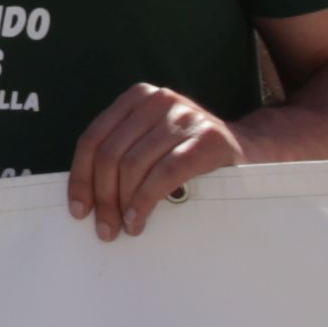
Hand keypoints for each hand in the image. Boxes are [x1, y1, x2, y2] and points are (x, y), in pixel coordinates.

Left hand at [65, 84, 239, 239]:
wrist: (249, 150)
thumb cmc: (190, 154)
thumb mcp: (151, 143)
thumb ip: (122, 155)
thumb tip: (86, 197)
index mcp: (137, 98)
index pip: (93, 139)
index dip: (80, 178)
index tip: (78, 210)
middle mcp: (158, 100)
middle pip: (111, 155)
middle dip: (103, 197)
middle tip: (105, 228)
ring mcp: (184, 116)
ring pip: (134, 165)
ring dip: (123, 205)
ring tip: (125, 228)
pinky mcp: (208, 138)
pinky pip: (164, 174)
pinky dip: (145, 201)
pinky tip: (140, 218)